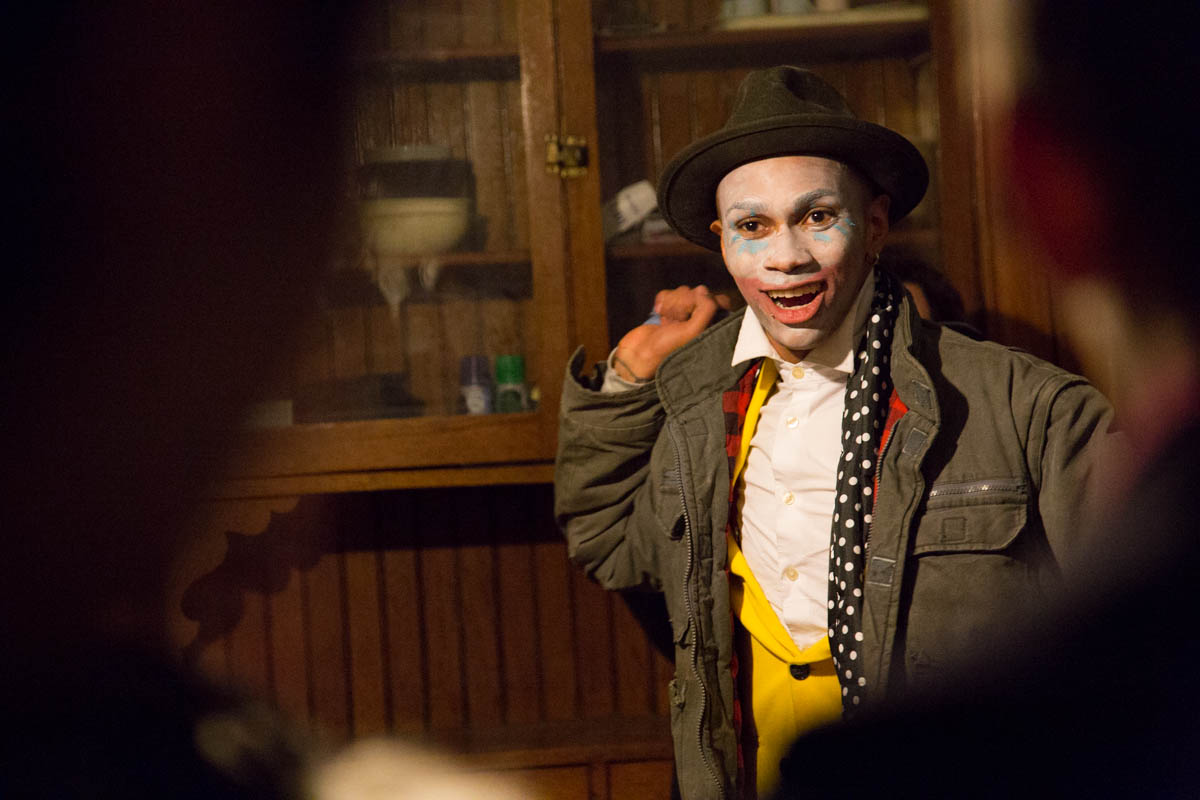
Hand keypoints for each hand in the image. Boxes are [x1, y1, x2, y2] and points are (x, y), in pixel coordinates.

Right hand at [612, 285, 731, 381]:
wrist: (639, 354)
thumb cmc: (668, 347)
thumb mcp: (693, 331)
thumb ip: (706, 309)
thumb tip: (703, 290)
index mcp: (712, 328)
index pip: (720, 300)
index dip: (705, 301)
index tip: (692, 314)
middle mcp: (701, 320)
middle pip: (700, 293)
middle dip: (685, 302)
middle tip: (677, 320)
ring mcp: (685, 314)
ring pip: (684, 291)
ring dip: (672, 303)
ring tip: (667, 320)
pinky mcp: (669, 309)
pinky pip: (670, 293)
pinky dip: (663, 301)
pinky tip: (660, 315)